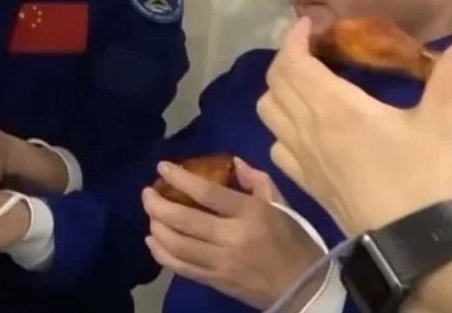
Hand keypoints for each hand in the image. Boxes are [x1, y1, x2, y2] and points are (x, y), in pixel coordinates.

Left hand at [142, 158, 321, 308]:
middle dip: (157, 204)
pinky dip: (161, 254)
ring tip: (150, 215)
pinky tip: (153, 241)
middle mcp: (232, 238)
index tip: (163, 167)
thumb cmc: (294, 241)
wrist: (304, 289)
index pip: (208, 193)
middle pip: (184, 220)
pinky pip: (181, 268)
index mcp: (251, 214)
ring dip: (156, 227)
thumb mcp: (283, 205)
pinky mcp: (216, 282)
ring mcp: (221, 262)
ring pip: (177, 245)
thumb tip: (233, 163)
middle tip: (147, 193)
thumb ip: (257, 181)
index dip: (181, 178)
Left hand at [257, 17, 451, 235]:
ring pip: (267, 112)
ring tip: (303, 85)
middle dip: (286, 59)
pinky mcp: (303, 182)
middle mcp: (308, 128)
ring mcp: (301, 157)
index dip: (293, 38)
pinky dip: (280, 129)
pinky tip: (302, 129)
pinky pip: (275, 146)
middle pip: (275, 83)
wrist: (410, 241)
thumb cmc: (424, 177)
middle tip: (310, 51)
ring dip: (278, 91)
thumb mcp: (442, 123)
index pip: (294, 62)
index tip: (308, 25)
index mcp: (336, 107)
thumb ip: (449, 79)